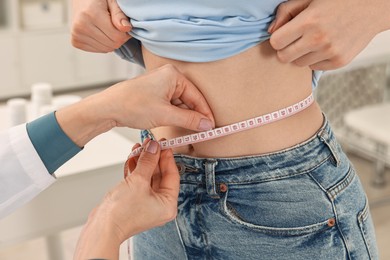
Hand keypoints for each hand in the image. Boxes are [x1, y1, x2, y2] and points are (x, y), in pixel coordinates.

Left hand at [56, 64, 214, 146]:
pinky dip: (174, 115)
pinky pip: (171, 104)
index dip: (205, 114)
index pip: (197, 96)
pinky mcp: (154, 92)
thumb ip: (189, 120)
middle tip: (201, 131)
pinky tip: (176, 124)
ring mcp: (160, 84)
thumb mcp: (165, 115)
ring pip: (180, 103)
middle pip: (189, 99)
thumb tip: (206, 124)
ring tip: (188, 130)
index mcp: (173, 75)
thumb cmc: (132, 105)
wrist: (108, 108)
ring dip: (184, 116)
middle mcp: (168, 76)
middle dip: (194, 116)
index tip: (211, 127)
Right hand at [71, 0, 130, 51]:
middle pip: (112, 44)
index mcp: (91, 14)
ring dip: (112, 42)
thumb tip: (126, 28)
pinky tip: (101, 33)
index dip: (125, 33)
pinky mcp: (76, 42)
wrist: (81, 0)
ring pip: (106, 49)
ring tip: (109, 29)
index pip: (117, 36)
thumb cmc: (98, 0)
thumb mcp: (112, 1)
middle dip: (119, 38)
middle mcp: (81, 26)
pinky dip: (104, 44)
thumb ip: (119, 15)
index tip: (125, 27)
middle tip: (118, 28)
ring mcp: (77, 35)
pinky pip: (99, 50)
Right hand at [74, 139, 179, 259]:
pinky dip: (136, 170)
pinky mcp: (135, 201)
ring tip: (139, 147)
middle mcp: (160, 205)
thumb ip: (148, 161)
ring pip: (148, 176)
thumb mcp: (138, 181)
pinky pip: (139, 182)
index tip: (163, 144)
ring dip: (143, 162)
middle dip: (153, 158)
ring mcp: (147, 203)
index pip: (172, 175)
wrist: (101, 228)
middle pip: (160, 175)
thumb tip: (154, 147)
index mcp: (168, 204)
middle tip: (150, 143)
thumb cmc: (121, 213)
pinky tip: (132, 158)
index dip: (167, 157)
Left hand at [268, 0, 389, 69]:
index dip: (278, 38)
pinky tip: (324, 46)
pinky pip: (314, 67)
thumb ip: (286, 12)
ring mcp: (330, 52)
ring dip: (301, 54)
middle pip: (284, 57)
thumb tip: (270, 31)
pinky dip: (315, 59)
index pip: (276, 42)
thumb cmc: (338, 1)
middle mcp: (319, 39)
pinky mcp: (339, 62)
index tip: (284, 34)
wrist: (372, 7)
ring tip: (312, 41)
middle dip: (285, 49)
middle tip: (295, 40)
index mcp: (309, 21)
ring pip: (298, 64)